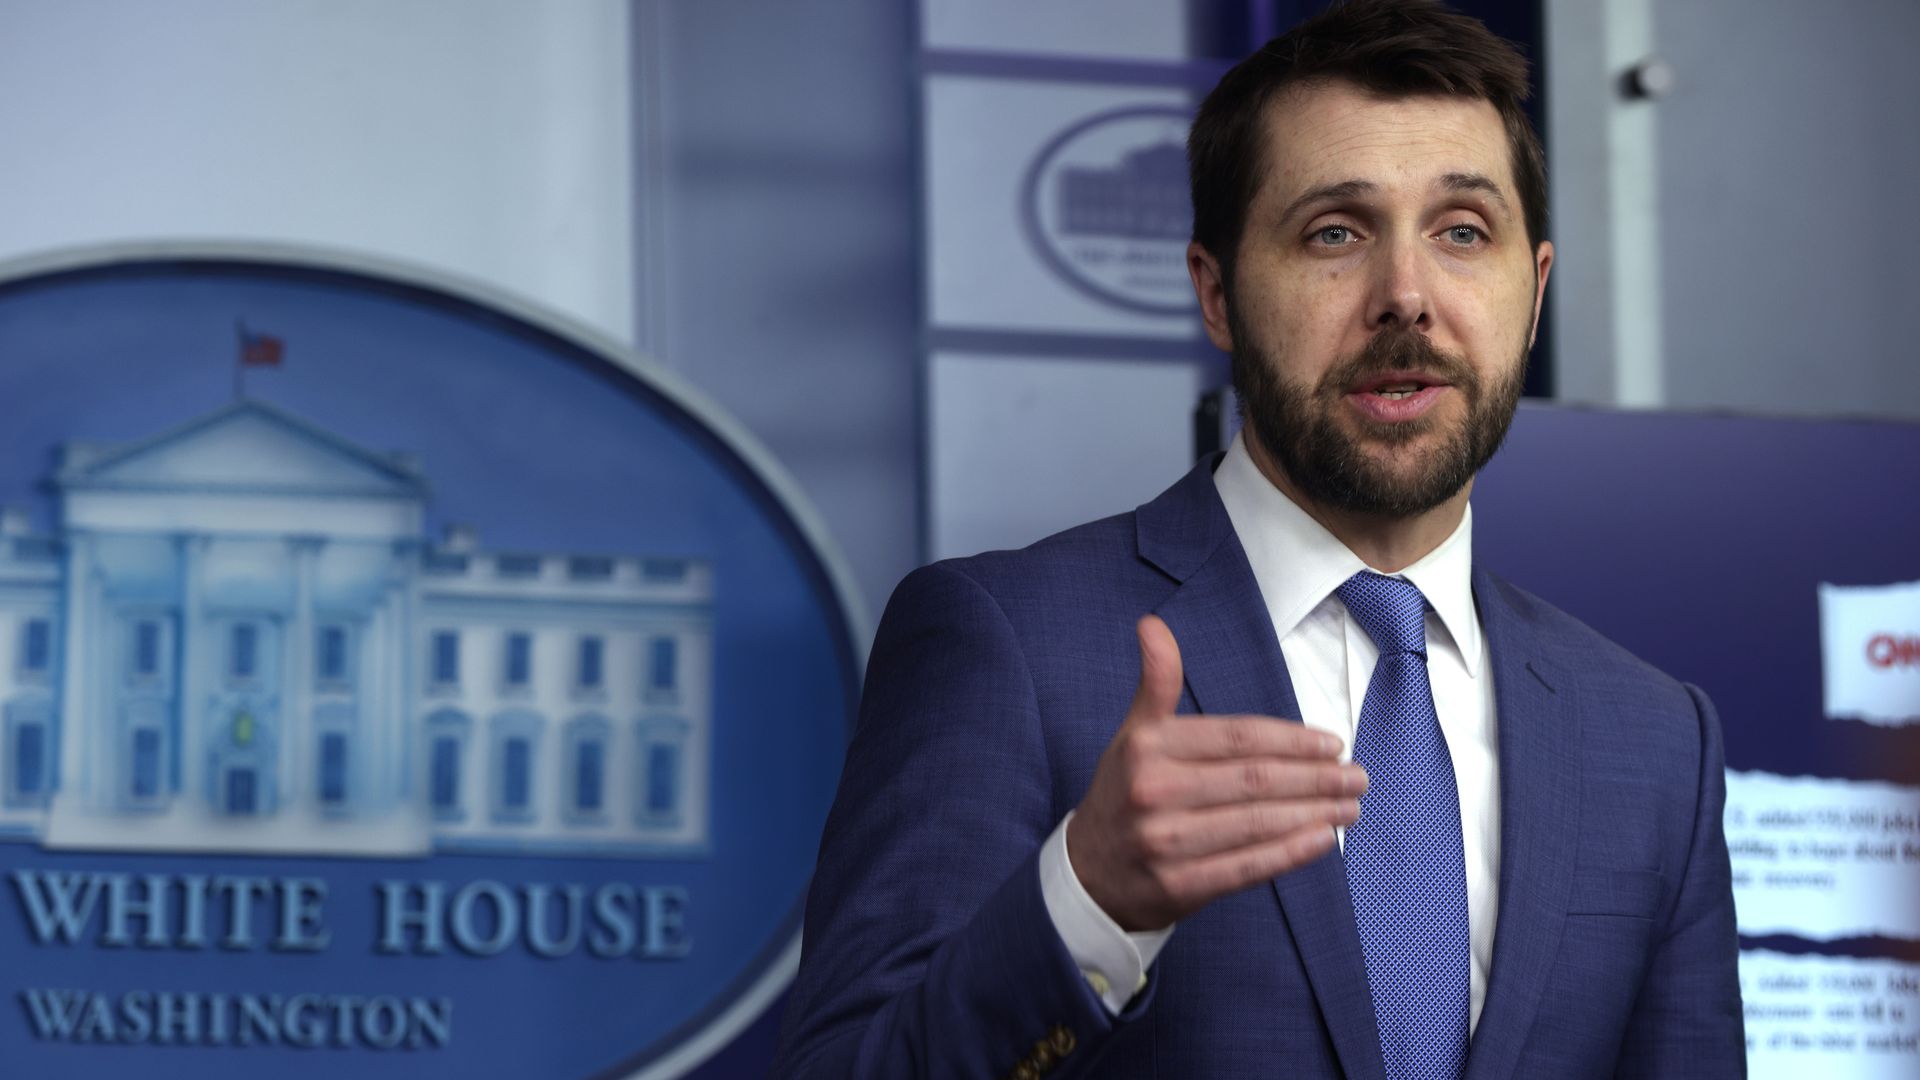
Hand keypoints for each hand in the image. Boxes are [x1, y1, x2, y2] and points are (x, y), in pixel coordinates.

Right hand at [1066, 615, 1365, 931]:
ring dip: (1314, 813)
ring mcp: (1166, 843)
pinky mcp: (1179, 886)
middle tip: (1356, 775)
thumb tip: (1152, 625)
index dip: (1291, 740)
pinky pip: (1247, 867)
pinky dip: (1290, 853)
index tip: (1331, 743)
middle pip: (1254, 780)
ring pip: (1256, 823)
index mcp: (1149, 747)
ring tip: (1349, 806)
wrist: (1088, 874)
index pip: (1236, 737)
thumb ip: (1157, 683)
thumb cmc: (1124, 795)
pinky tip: (1321, 839)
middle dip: (1315, 777)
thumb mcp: (1133, 735)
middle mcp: (1154, 792)